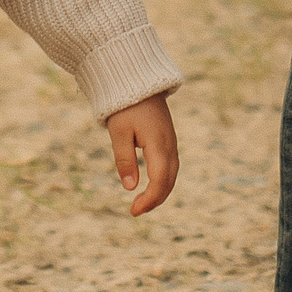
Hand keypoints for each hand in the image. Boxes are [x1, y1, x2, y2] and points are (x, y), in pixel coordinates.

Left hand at [105, 93, 177, 216]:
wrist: (138, 81)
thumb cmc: (125, 106)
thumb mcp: (119, 132)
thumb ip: (124, 159)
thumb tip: (130, 187)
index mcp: (158, 143)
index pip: (160, 179)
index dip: (149, 199)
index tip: (133, 211)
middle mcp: (169, 145)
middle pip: (169, 180)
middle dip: (155, 199)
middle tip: (135, 210)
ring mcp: (171, 142)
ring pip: (172, 174)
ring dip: (160, 191)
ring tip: (142, 203)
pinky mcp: (168, 139)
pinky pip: (170, 165)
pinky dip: (163, 180)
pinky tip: (150, 185)